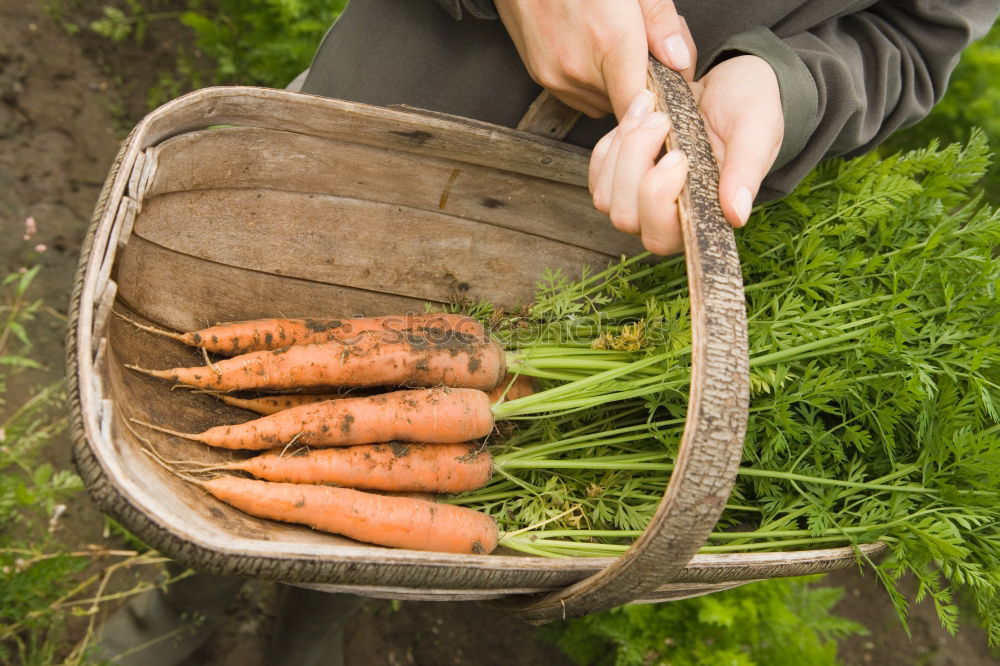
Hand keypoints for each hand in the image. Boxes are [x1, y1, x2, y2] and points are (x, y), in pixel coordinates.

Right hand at [495, 0, 695, 118]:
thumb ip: (661, 22)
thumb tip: (680, 60)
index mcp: (610, 43)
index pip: (638, 106)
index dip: (657, 107)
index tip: (667, 94)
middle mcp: (579, 69)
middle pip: (624, 106)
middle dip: (640, 85)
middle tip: (645, 54)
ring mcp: (556, 77)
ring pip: (601, 104)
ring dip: (614, 87)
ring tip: (614, 50)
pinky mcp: (541, 77)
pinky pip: (579, 97)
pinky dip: (592, 84)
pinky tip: (593, 54)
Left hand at [590, 55, 783, 253]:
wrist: (730, 87)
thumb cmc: (749, 112)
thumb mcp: (757, 132)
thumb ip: (747, 171)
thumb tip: (737, 217)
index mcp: (703, 218)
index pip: (662, 236)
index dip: (658, 199)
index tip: (680, 155)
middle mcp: (667, 219)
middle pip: (625, 217)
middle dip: (635, 163)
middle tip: (663, 118)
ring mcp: (638, 201)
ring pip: (605, 197)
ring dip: (622, 148)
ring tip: (651, 107)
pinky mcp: (620, 177)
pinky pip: (597, 173)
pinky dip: (610, 141)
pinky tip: (637, 114)